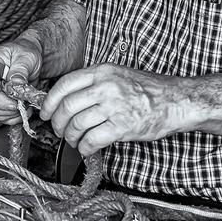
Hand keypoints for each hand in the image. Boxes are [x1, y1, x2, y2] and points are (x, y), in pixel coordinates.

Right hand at [0, 38, 42, 125]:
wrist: (29, 56)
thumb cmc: (25, 51)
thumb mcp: (26, 56)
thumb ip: (20, 70)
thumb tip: (15, 85)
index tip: (15, 103)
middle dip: (6, 109)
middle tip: (23, 104)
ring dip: (11, 114)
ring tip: (26, 104)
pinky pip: (2, 116)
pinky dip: (14, 117)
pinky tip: (24, 108)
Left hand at [40, 64, 189, 154]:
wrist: (176, 101)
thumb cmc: (147, 90)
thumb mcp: (118, 75)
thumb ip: (93, 83)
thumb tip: (66, 100)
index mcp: (102, 72)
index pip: (64, 85)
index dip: (49, 102)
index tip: (45, 112)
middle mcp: (106, 87)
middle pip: (67, 107)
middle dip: (57, 123)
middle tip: (59, 130)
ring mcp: (115, 107)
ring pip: (77, 125)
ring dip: (71, 137)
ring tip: (74, 141)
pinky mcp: (123, 127)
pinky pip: (92, 140)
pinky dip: (85, 148)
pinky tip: (87, 149)